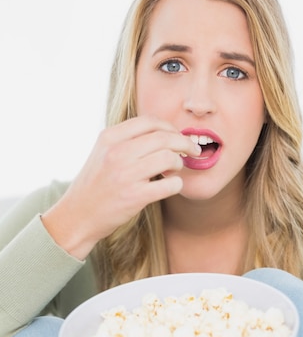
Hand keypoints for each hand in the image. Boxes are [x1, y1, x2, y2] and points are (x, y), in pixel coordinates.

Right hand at [41, 116, 200, 258]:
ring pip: (169, 158)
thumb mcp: (102, 152)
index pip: (149, 121)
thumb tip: (163, 134)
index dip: (170, 127)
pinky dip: (176, 185)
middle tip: (192, 150)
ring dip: (179, 164)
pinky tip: (171, 186)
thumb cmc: (95, 185)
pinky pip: (170, 185)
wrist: (77, 215)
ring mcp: (126, 174)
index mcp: (109, 137)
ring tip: (175, 170)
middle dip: (184, 143)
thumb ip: (126, 140)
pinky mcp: (135, 196)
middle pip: (164, 137)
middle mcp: (117, 152)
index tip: (178, 136)